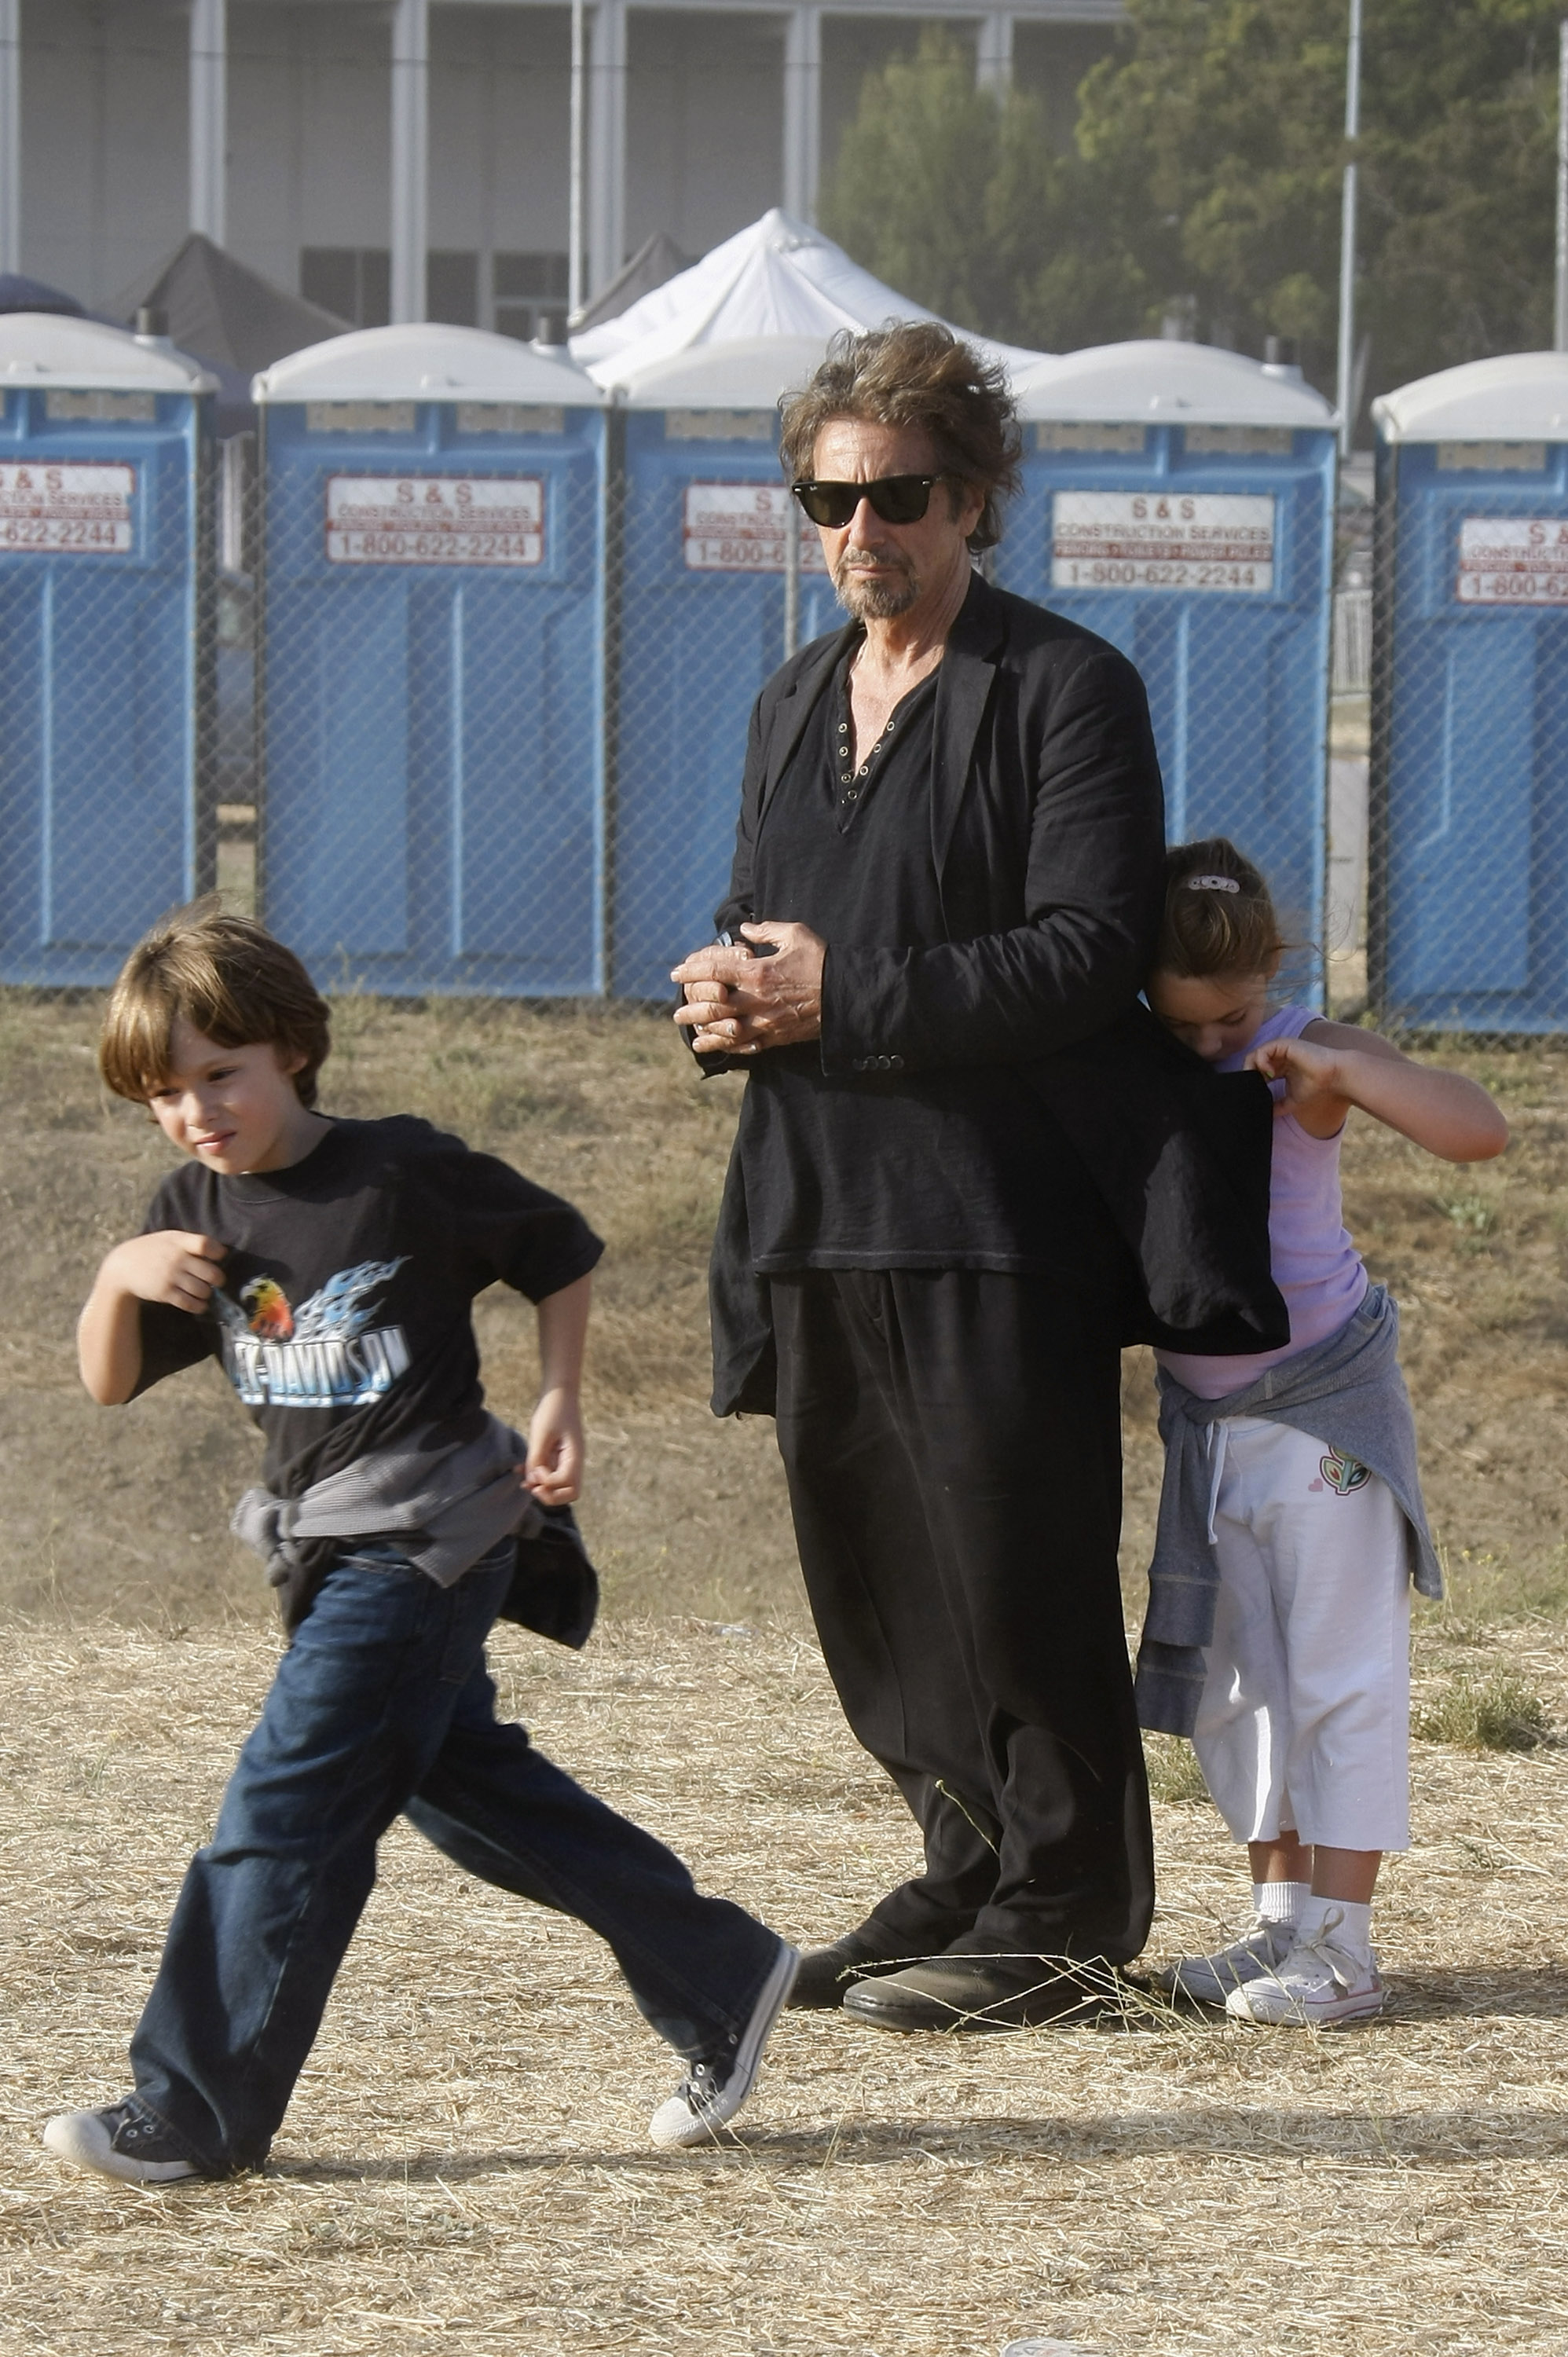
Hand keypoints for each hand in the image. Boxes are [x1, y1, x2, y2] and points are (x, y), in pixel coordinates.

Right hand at [101, 1231, 227, 1314]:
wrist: (122, 1266)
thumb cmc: (152, 1250)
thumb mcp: (169, 1239)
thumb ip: (190, 1243)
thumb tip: (219, 1252)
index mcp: (178, 1241)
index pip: (205, 1244)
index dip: (218, 1252)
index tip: (220, 1256)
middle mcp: (176, 1259)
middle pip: (211, 1273)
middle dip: (218, 1279)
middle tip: (218, 1280)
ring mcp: (171, 1277)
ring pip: (203, 1290)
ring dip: (207, 1293)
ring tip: (205, 1291)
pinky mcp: (165, 1293)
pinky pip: (189, 1303)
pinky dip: (199, 1306)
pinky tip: (201, 1304)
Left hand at [524, 1384, 583, 1504]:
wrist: (559, 1391)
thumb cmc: (553, 1409)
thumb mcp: (541, 1434)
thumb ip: (536, 1459)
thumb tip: (532, 1482)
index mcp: (575, 1456)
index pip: (567, 1484)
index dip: (549, 1482)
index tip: (536, 1470)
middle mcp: (574, 1461)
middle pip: (571, 1493)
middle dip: (551, 1496)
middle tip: (533, 1488)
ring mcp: (566, 1460)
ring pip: (559, 1487)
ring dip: (542, 1488)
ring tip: (524, 1483)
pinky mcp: (557, 1455)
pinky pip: (549, 1474)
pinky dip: (537, 1477)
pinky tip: (521, 1471)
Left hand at [671, 921, 825, 1054]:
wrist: (847, 995)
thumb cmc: (821, 961)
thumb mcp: (795, 935)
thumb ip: (766, 931)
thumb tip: (745, 931)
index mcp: (757, 972)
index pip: (714, 971)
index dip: (692, 971)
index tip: (677, 973)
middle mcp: (756, 1000)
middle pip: (712, 1006)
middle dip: (690, 1007)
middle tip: (676, 1009)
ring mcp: (765, 1022)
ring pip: (724, 1030)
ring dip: (703, 1031)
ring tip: (688, 1031)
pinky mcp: (775, 1037)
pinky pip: (745, 1044)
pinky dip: (726, 1047)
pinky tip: (713, 1047)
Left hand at [1246, 1037, 1349, 1131]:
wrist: (1333, 1076)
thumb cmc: (1316, 1086)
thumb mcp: (1291, 1100)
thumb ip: (1277, 1106)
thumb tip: (1265, 1115)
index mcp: (1279, 1067)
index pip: (1257, 1071)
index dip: (1252, 1081)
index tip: (1253, 1093)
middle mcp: (1278, 1056)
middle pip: (1252, 1062)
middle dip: (1249, 1075)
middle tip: (1252, 1087)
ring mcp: (1281, 1049)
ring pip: (1255, 1055)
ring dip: (1253, 1069)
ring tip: (1260, 1081)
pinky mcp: (1284, 1044)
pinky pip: (1263, 1050)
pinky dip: (1261, 1062)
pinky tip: (1269, 1074)